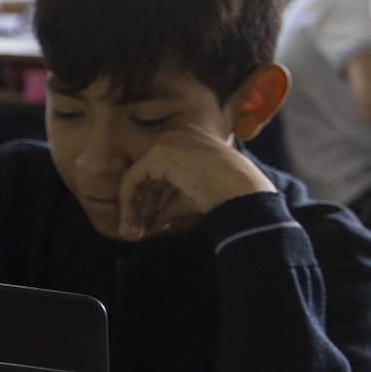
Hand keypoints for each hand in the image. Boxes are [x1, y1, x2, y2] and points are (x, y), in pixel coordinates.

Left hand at [117, 125, 275, 240]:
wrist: (242, 193)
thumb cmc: (224, 196)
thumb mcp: (191, 196)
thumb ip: (170, 202)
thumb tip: (154, 218)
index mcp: (189, 143)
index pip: (162, 174)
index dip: (154, 201)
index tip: (152, 224)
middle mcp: (178, 137)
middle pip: (150, 177)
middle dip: (142, 207)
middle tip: (136, 232)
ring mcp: (169, 142)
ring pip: (139, 180)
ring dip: (134, 210)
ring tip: (131, 234)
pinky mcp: (160, 153)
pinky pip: (132, 180)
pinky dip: (129, 203)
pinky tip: (130, 223)